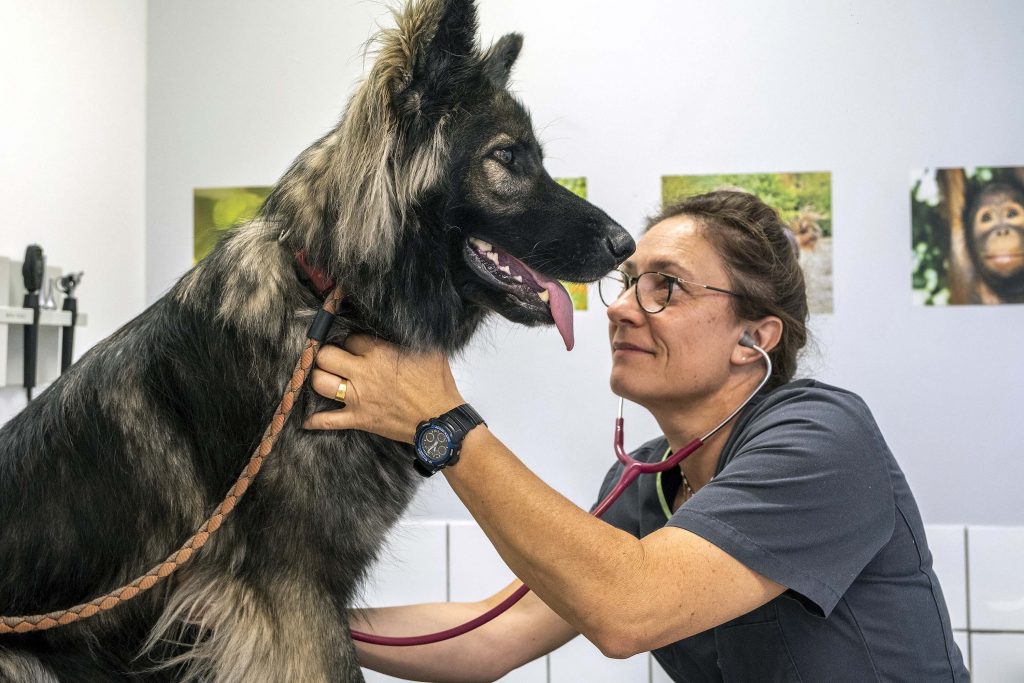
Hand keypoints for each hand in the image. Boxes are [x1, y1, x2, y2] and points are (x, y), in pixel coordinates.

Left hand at [304, 335, 465, 442]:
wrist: (440, 420)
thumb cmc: (438, 384)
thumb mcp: (430, 349)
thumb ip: (410, 336)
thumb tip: (404, 322)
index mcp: (379, 353)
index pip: (350, 338)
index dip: (350, 340)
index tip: (354, 345)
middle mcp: (363, 373)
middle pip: (326, 356)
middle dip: (326, 354)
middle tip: (333, 358)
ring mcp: (358, 398)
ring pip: (320, 383)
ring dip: (319, 378)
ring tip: (325, 377)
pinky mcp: (358, 419)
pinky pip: (327, 421)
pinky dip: (314, 420)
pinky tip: (307, 419)